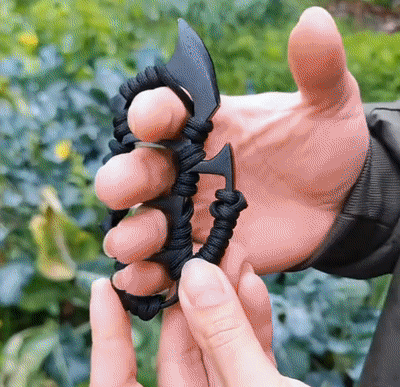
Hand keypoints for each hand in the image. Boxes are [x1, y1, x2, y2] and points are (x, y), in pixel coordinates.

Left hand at [89, 257, 336, 386]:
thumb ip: (227, 340)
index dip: (107, 338)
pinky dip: (252, 321)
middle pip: (175, 357)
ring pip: (216, 350)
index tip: (103, 287)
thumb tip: (195, 276)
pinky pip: (249, 354)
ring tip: (228, 261)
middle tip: (194, 261)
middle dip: (189, 303)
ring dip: (225, 303)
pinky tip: (251, 285)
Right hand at [95, 7, 368, 295]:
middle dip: (124, 179)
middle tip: (124, 189)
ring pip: (146, 223)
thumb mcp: (328, 104)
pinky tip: (142, 280)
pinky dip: (150, 274)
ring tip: (132, 246)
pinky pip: (169, 264)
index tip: (150, 119)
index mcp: (207, 126)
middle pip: (139, 171)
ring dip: (132, 235)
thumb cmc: (326, 148)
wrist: (337, 201)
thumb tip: (313, 22)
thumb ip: (317, 69)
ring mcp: (192, 214)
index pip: (165, 112)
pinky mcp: (205, 250)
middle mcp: (189, 169)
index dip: (151, 113)